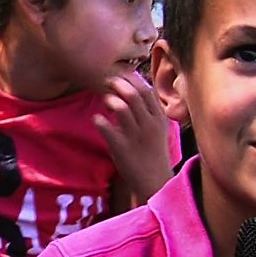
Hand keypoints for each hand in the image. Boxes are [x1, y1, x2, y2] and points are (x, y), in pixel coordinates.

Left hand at [94, 73, 172, 201]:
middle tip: (107, 81)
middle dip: (118, 84)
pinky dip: (99, 121)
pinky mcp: (122, 148)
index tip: (122, 75)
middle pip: (134, 95)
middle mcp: (149, 124)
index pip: (147, 90)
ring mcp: (136, 136)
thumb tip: (136, 89)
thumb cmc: (153, 152)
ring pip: (122, 108)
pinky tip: (96, 119)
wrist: (155, 181)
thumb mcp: (159, 129)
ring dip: (110, 99)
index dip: (132, 80)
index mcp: (159, 118)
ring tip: (104, 99)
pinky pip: (107, 129)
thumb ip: (150, 111)